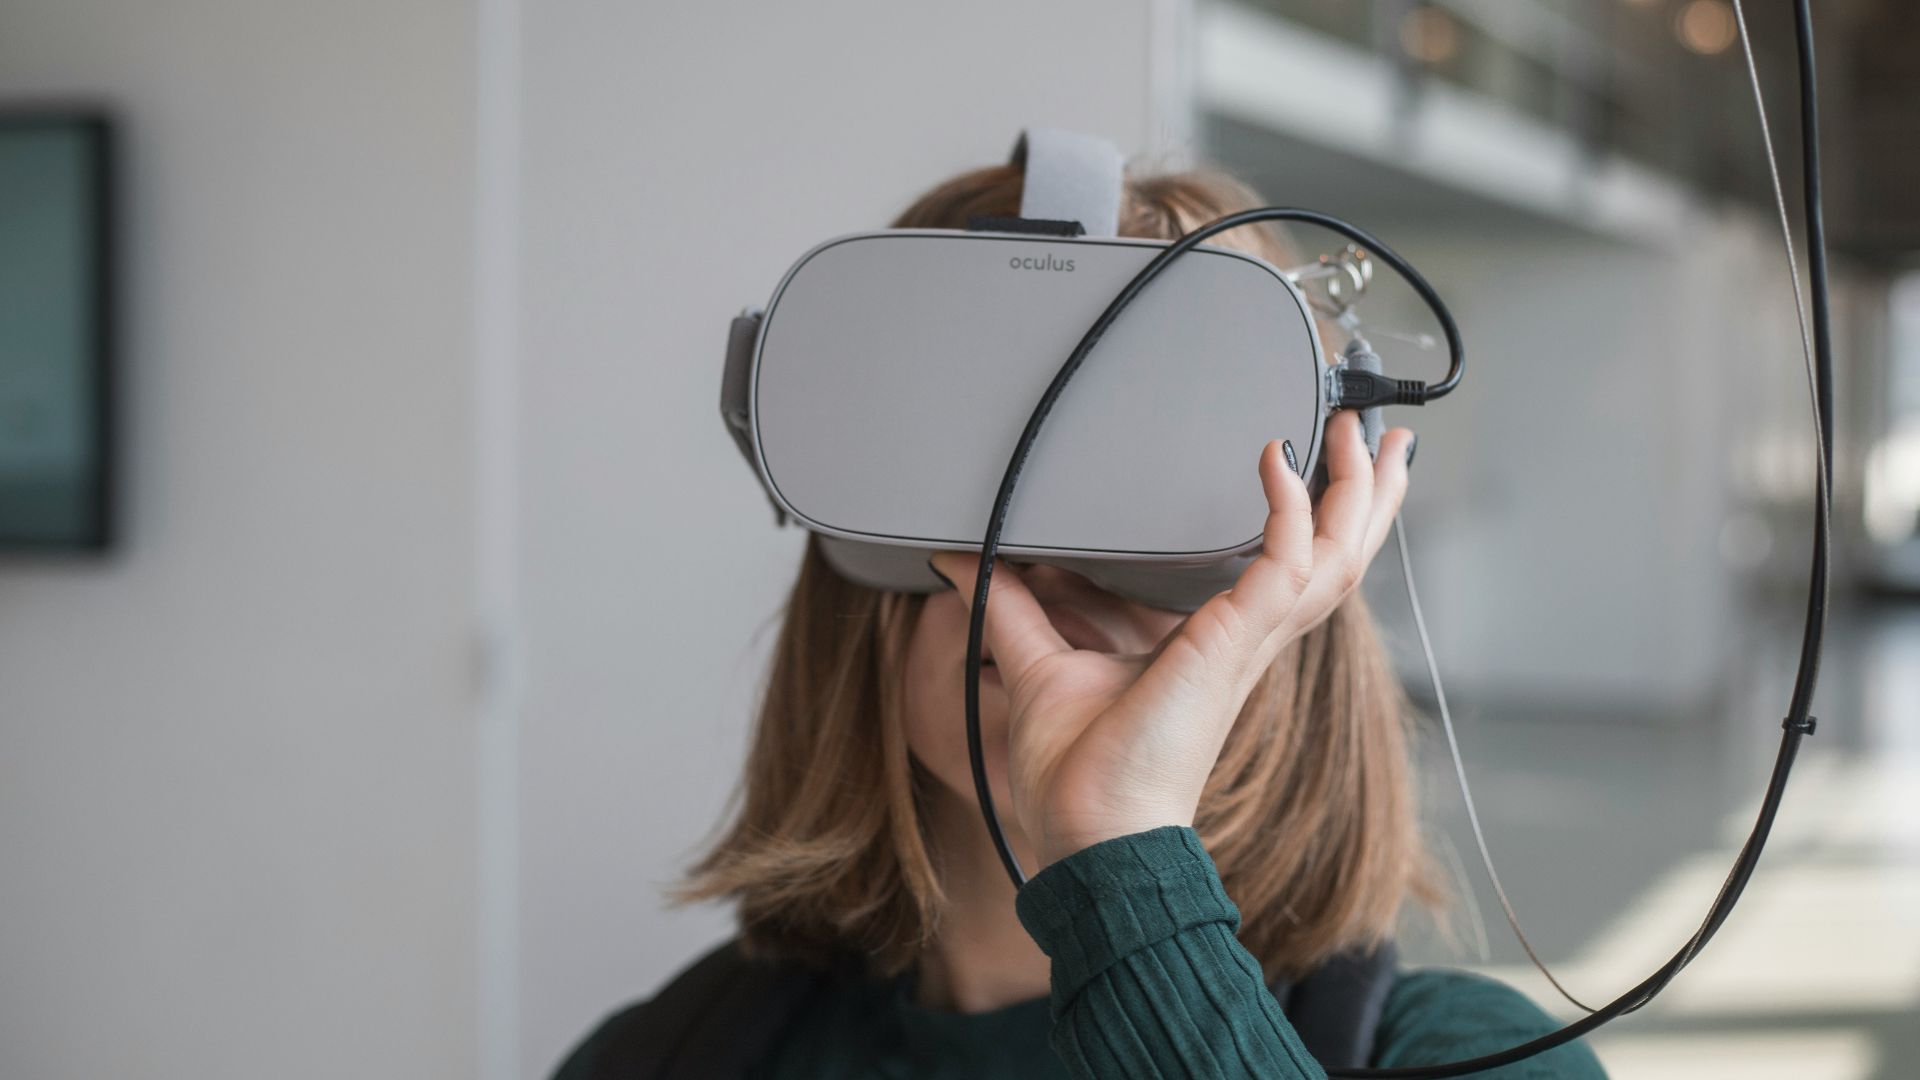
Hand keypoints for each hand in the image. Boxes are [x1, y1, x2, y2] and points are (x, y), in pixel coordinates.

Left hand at [928, 411, 1412, 869]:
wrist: (1091, 835)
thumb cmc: (1078, 776)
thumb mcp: (1039, 664)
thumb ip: (1008, 605)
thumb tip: (959, 560)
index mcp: (1223, 644)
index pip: (1294, 569)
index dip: (1320, 517)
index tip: (1320, 461)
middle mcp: (1250, 640)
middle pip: (1339, 556)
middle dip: (1366, 494)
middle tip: (1380, 435)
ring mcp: (1249, 642)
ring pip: (1336, 556)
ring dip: (1356, 492)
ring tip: (1366, 435)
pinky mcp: (1233, 645)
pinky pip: (1284, 563)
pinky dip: (1287, 510)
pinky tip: (1275, 461)